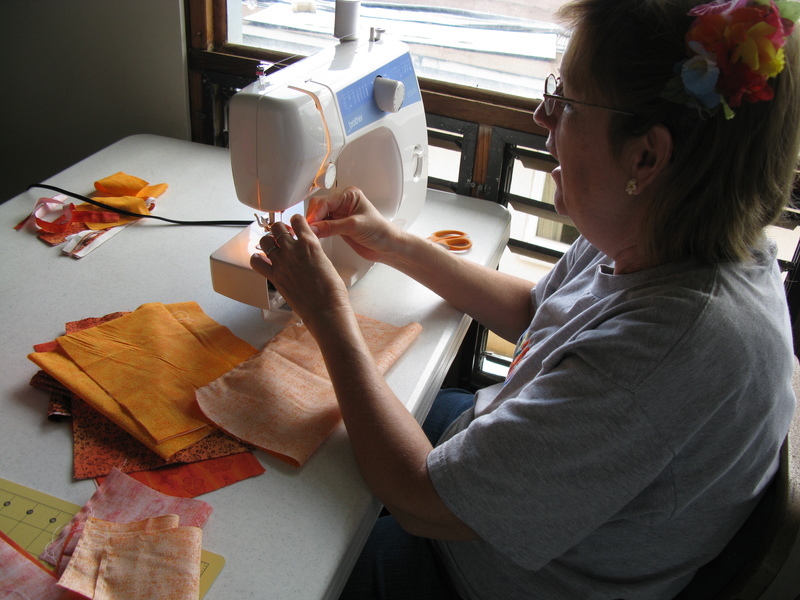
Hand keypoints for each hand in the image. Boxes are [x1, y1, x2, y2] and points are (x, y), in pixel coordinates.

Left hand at [250, 215, 350, 330]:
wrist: (326, 309)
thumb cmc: (332, 291)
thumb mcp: (327, 262)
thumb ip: (314, 252)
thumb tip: (307, 251)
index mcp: (310, 243)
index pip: (297, 220)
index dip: (296, 221)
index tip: (295, 224)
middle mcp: (293, 250)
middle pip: (277, 227)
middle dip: (280, 229)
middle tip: (283, 235)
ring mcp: (281, 263)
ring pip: (265, 240)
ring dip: (269, 240)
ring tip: (273, 246)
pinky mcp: (274, 277)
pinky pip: (256, 261)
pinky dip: (257, 258)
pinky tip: (263, 260)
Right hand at [306, 186, 399, 263]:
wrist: (388, 247)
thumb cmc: (380, 232)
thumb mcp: (354, 227)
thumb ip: (332, 227)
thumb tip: (312, 228)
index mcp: (349, 196)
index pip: (325, 201)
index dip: (315, 213)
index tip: (309, 225)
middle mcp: (343, 203)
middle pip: (319, 207)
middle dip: (312, 218)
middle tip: (307, 231)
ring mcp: (340, 215)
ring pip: (319, 216)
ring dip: (313, 225)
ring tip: (309, 234)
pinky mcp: (338, 226)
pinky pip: (322, 226)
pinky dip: (317, 231)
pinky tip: (315, 236)